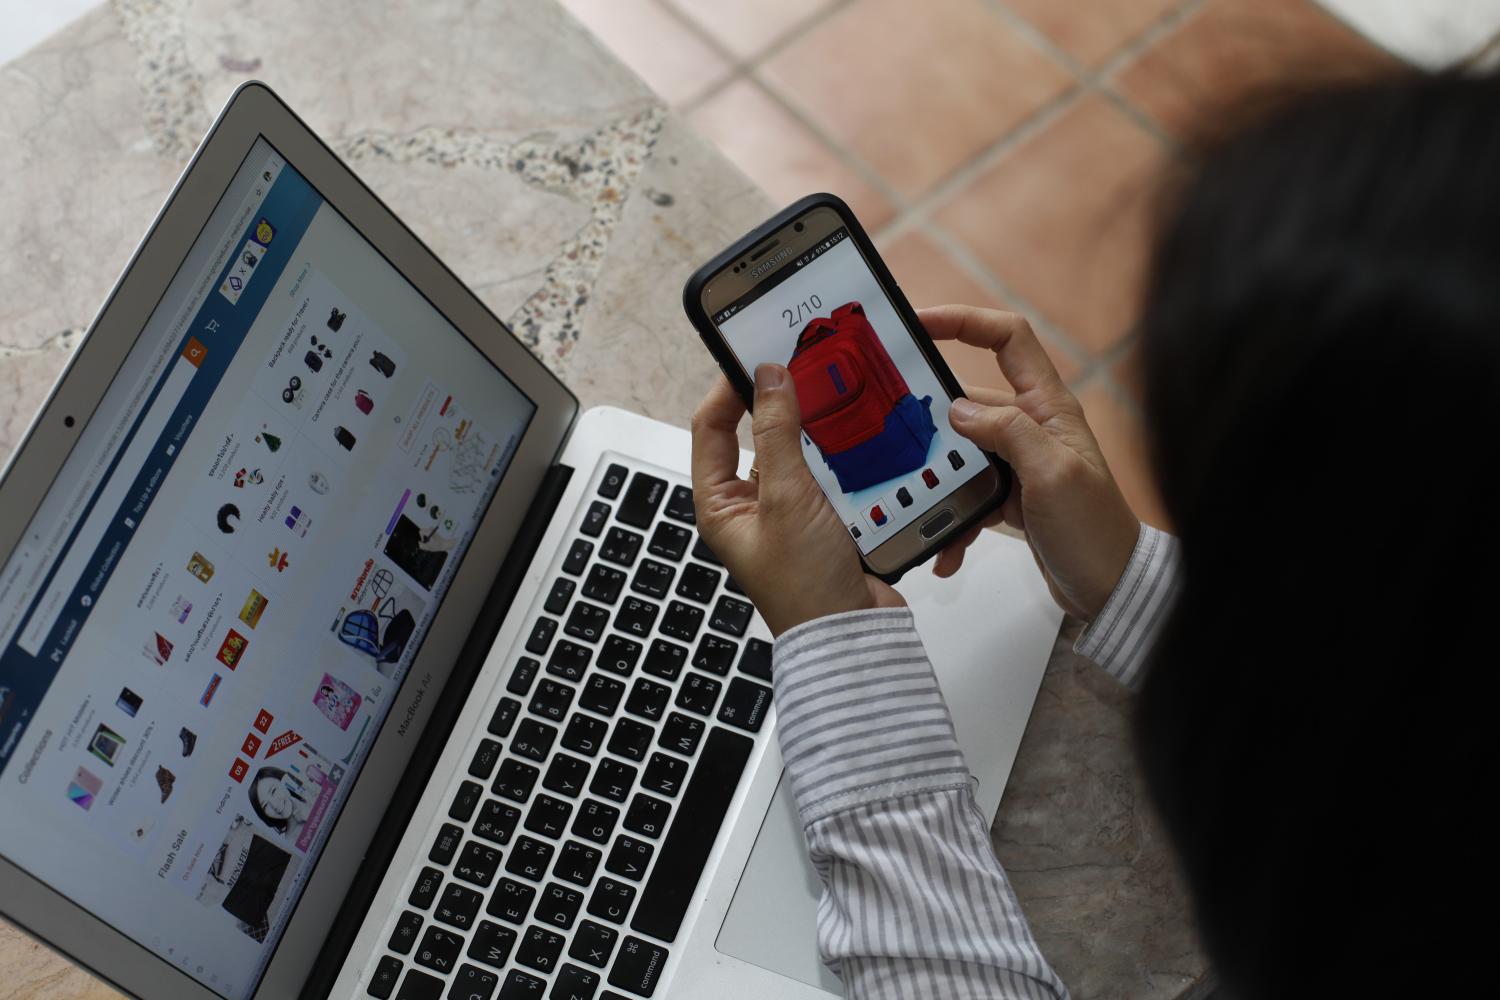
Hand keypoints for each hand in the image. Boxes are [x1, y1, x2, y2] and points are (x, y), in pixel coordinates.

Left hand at [690, 365, 904, 636]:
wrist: (853, 637)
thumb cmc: (805, 587)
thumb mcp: (786, 498)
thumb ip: (776, 434)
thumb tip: (767, 378)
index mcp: (719, 503)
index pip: (710, 428)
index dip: (728, 388)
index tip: (756, 356)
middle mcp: (749, 506)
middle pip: (757, 435)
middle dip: (779, 403)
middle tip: (803, 367)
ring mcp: (788, 512)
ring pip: (798, 451)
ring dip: (816, 430)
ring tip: (835, 397)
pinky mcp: (824, 519)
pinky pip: (829, 473)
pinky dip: (842, 455)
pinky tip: (860, 438)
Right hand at [923, 305, 1140, 620]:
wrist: (1110, 588)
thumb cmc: (1096, 531)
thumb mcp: (1053, 475)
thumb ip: (1008, 433)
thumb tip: (959, 409)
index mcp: (1048, 407)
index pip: (1008, 338)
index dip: (966, 321)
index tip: (921, 323)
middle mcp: (1031, 427)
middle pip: (968, 398)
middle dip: (932, 418)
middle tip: (898, 433)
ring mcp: (1018, 462)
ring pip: (959, 452)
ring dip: (938, 480)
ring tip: (920, 503)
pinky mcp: (1008, 496)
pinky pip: (965, 494)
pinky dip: (952, 518)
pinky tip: (946, 547)